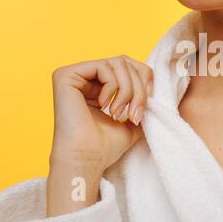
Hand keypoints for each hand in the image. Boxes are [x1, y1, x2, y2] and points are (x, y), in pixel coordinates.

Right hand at [50, 56, 153, 173]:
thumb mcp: (131, 121)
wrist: (87, 159)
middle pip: (125, 62)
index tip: (145, 107)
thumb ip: (141, 102)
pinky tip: (104, 106)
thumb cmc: (105, 146)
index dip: (144, 81)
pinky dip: (112, 86)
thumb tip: (157, 88)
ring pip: (118, 63)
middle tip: (134, 114)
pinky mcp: (65, 75)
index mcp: (97, 85)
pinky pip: (103, 66)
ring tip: (119, 113)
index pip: (128, 66)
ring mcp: (73, 75)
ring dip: (128, 90)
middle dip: (138, 89)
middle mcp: (83, 77)